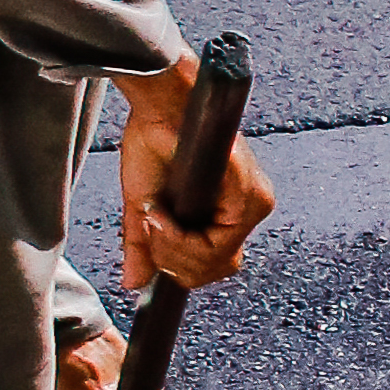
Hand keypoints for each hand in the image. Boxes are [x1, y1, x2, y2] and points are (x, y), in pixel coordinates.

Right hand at [112, 55, 272, 290]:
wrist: (160, 105)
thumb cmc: (156, 142)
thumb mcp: (144, 207)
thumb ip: (143, 247)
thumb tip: (135, 283)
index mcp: (228, 211)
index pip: (212, 265)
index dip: (176, 264)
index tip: (151, 235)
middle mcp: (248, 210)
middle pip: (215, 271)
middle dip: (173, 260)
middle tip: (152, 226)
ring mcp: (253, 204)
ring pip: (214, 262)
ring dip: (173, 247)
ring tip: (156, 215)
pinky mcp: (250, 198)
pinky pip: (214, 246)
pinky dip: (180, 238)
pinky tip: (163, 213)